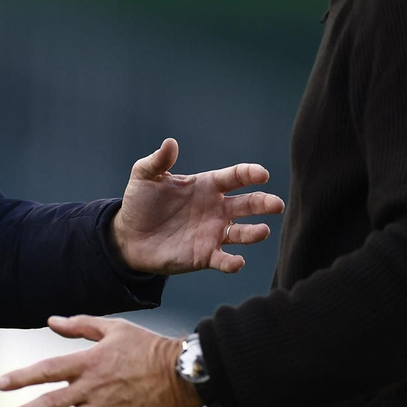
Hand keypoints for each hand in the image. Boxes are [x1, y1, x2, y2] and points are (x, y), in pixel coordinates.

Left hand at [0, 315, 201, 406]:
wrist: (182, 374)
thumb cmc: (148, 347)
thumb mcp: (114, 328)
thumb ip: (80, 325)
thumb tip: (51, 321)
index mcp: (88, 362)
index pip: (46, 370)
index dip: (22, 377)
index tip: (0, 384)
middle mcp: (91, 388)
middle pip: (49, 403)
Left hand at [112, 138, 282, 274]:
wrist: (129, 237)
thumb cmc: (141, 203)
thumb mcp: (145, 177)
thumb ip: (158, 161)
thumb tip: (170, 143)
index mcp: (207, 186)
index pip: (235, 177)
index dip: (250, 174)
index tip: (262, 174)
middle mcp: (217, 209)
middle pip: (247, 204)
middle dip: (264, 203)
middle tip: (277, 204)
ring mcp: (213, 233)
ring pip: (242, 233)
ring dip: (254, 233)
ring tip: (263, 231)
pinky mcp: (205, 256)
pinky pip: (223, 260)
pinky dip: (232, 263)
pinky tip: (237, 262)